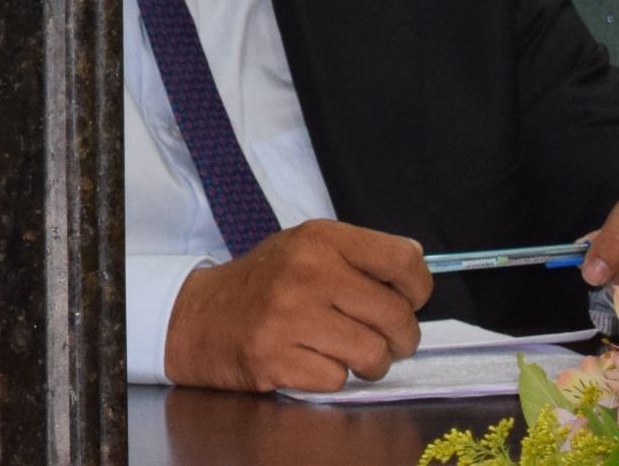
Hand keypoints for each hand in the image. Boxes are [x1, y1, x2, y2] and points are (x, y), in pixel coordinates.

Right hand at [162, 221, 429, 392]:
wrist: (200, 317)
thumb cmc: (263, 284)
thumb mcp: (305, 248)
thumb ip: (358, 254)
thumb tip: (417, 259)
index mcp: (319, 238)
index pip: (401, 260)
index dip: (418, 287)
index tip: (409, 298)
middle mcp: (307, 272)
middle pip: (396, 316)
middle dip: (400, 338)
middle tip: (381, 338)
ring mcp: (289, 316)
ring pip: (373, 354)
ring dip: (368, 363)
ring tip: (347, 352)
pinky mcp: (275, 358)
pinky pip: (337, 380)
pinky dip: (331, 378)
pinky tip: (310, 361)